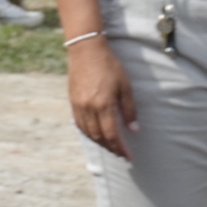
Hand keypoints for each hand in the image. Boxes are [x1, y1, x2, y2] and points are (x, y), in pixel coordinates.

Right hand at [68, 37, 137, 158]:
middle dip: (111, 148)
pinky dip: (89, 133)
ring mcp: (78, 106)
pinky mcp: (73, 101)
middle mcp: (89, 108)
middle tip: (121, 154)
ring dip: (100, 143)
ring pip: (88, 133)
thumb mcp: (125, 86)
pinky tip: (96, 134)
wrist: (86, 50)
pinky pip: (80, 124)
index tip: (128, 156)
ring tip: (111, 146)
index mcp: (103, 105)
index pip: (112, 135)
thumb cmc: (109, 65)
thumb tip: (134, 129)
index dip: (121, 148)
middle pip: (99, 137)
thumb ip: (129, 109)